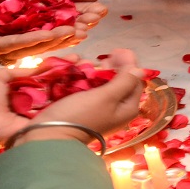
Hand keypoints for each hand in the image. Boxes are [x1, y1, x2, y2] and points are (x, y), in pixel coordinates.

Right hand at [0, 3, 82, 65]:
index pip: (14, 44)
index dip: (38, 39)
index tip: (61, 32)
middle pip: (30, 46)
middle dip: (57, 38)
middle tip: (83, 29)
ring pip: (33, 43)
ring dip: (59, 37)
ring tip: (84, 28)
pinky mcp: (0, 40)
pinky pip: (28, 38)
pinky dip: (47, 33)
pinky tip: (68, 28)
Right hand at [15, 51, 144, 144]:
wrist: (49, 137)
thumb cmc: (80, 115)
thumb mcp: (106, 96)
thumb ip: (124, 81)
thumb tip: (140, 68)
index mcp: (128, 108)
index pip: (135, 79)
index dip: (128, 63)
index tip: (115, 51)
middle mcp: (117, 109)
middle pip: (120, 81)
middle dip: (112, 67)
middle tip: (101, 59)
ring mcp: (101, 109)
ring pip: (104, 83)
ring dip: (97, 71)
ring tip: (86, 64)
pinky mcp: (86, 108)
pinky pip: (91, 89)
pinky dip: (86, 79)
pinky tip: (78, 72)